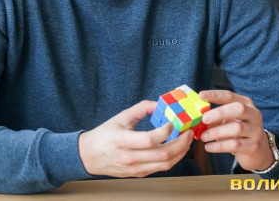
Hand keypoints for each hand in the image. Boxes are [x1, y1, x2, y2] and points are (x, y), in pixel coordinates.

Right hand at [78, 100, 193, 176]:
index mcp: (123, 140)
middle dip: (181, 143)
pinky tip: (176, 148)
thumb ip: (141, 108)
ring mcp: (135, 168)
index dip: (166, 131)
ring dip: (181, 152)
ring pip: (165, 164)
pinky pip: (160, 168)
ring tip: (186, 141)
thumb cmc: (104, 135)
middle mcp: (130, 157)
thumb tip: (159, 104)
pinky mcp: (139, 174)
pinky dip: (172, 158)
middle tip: (188, 132)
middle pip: (163, 154)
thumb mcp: (121, 117)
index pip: (150, 139)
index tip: (173, 121)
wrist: (90, 156)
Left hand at [198, 90, 273, 170]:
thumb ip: (215, 117)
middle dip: (220, 113)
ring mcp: (255, 131)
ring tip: (203, 137)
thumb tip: (196, 117)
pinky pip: (235, 144)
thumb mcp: (229, 121)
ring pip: (237, 128)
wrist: (257, 151)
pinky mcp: (253, 146)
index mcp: (246, 104)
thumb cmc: (238, 133)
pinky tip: (208, 147)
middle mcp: (253, 115)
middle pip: (238, 109)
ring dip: (217, 132)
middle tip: (204, 119)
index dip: (215, 95)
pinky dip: (219, 146)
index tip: (201, 96)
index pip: (230, 96)